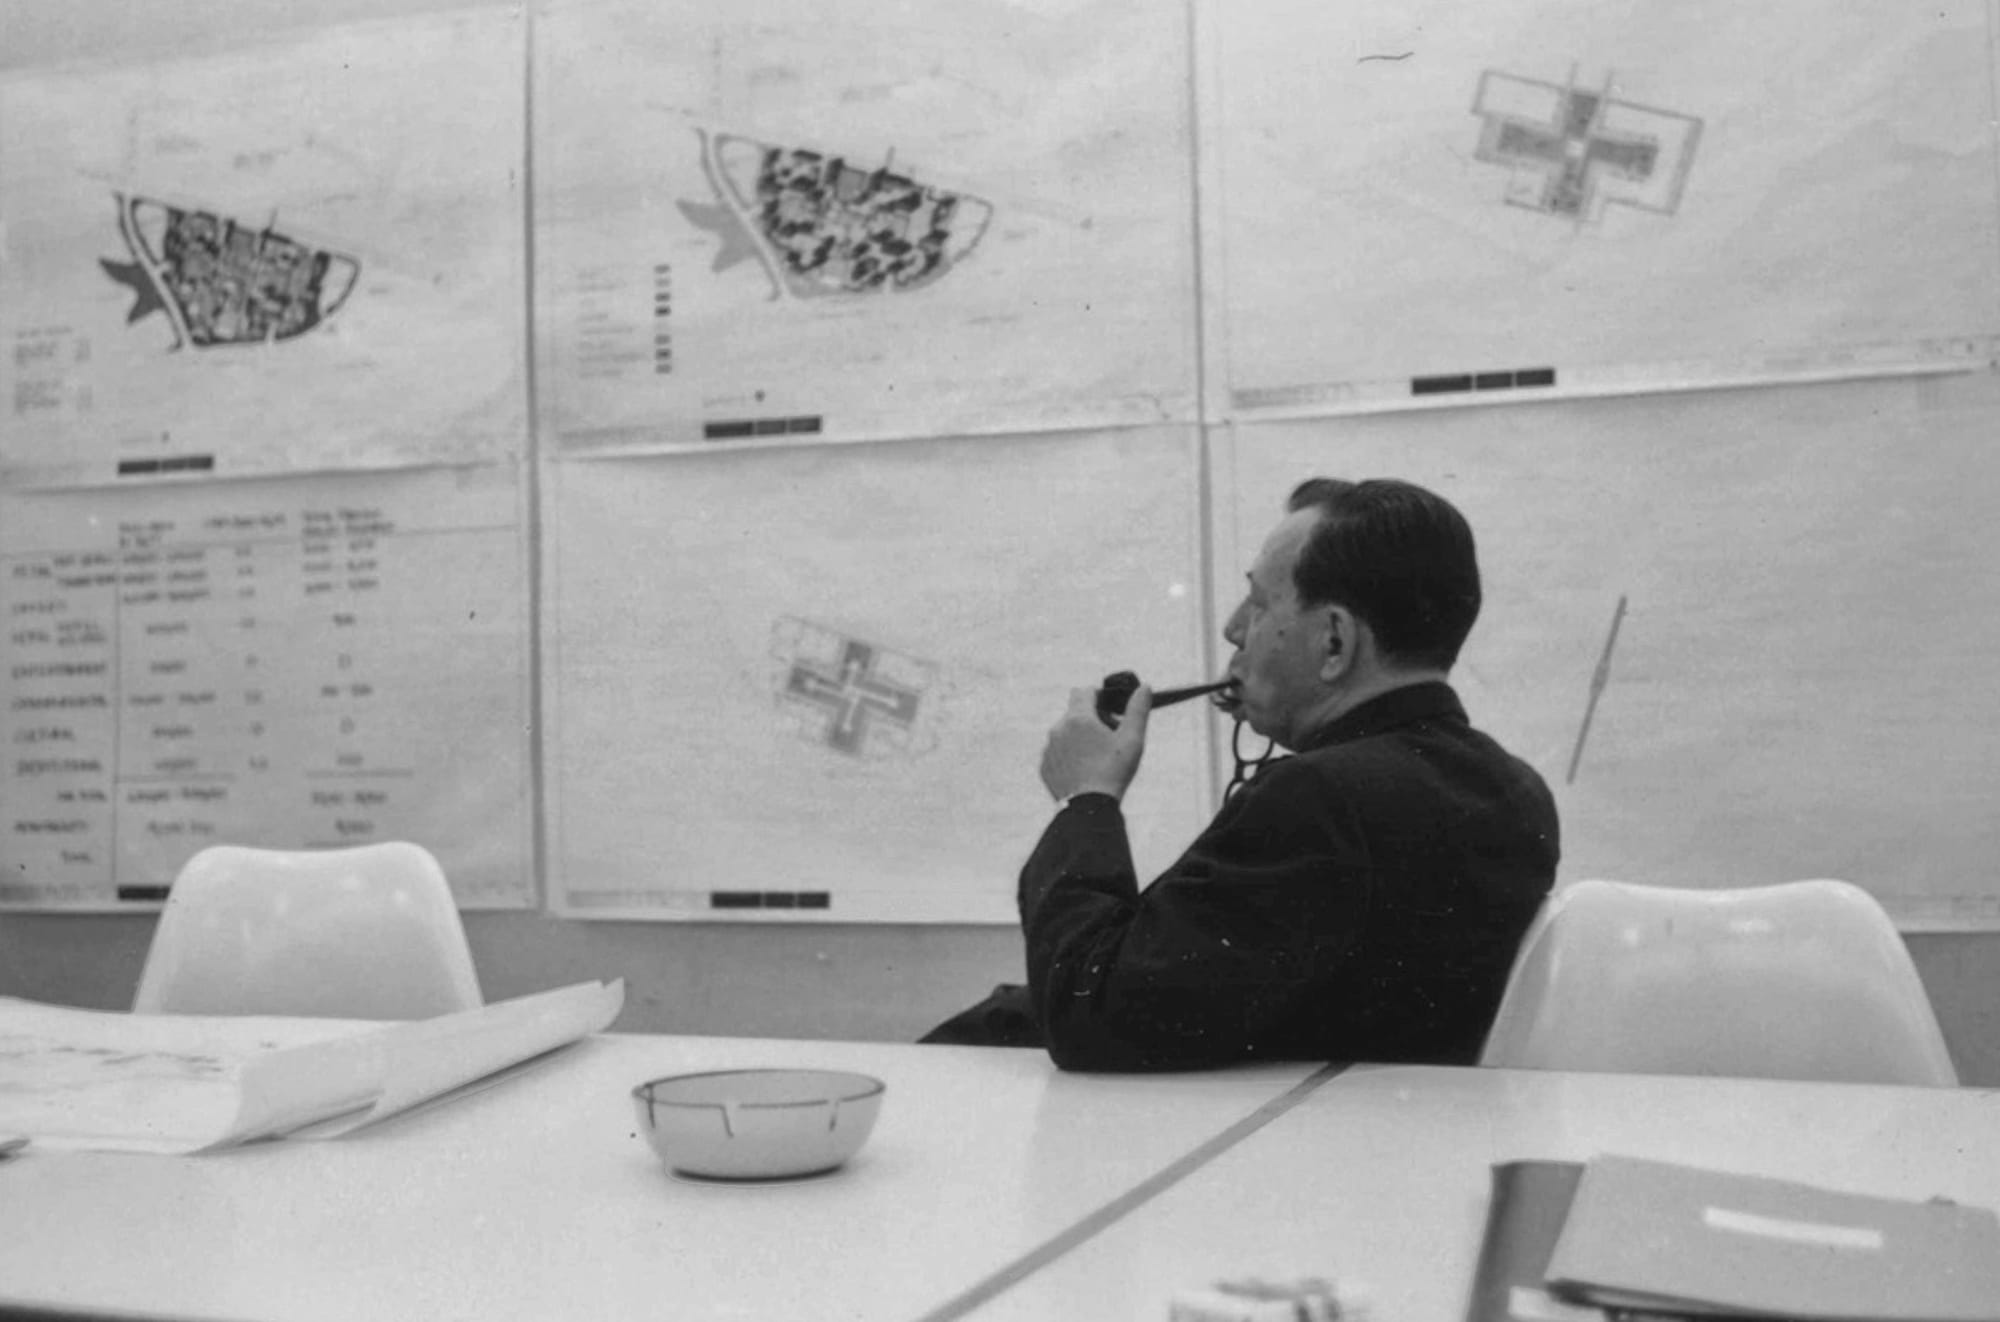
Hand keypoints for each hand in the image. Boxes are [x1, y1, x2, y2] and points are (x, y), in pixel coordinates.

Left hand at [1039, 683, 1150, 801]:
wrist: (1089, 808)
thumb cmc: (1113, 772)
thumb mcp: (1132, 739)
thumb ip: (1138, 710)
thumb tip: (1145, 687)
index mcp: (1078, 718)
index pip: (1084, 691)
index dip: (1099, 697)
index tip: (1110, 712)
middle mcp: (1058, 729)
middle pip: (1074, 713)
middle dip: (1091, 719)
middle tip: (1108, 738)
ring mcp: (1049, 749)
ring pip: (1064, 733)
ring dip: (1078, 738)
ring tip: (1097, 758)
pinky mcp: (1045, 767)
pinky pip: (1057, 754)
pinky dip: (1068, 757)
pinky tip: (1084, 771)